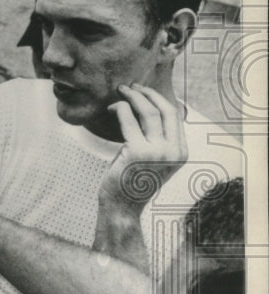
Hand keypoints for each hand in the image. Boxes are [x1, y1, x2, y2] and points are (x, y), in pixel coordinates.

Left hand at [100, 84, 187, 211]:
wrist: (122, 207)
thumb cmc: (131, 181)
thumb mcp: (149, 158)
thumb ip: (153, 138)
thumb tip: (145, 108)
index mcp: (181, 152)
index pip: (176, 116)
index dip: (160, 98)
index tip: (144, 90)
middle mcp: (174, 151)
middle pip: (165, 109)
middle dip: (147, 93)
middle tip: (131, 86)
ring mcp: (157, 152)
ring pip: (148, 112)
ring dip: (133, 97)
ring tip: (120, 90)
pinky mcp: (137, 152)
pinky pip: (128, 120)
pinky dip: (120, 108)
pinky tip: (112, 108)